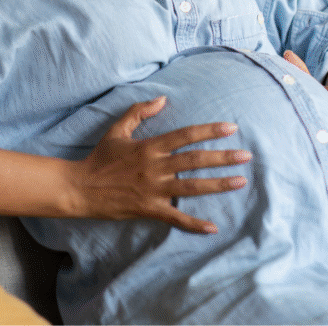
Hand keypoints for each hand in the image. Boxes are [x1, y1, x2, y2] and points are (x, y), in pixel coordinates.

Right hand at [68, 96, 250, 233]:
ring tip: (240, 181)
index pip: (186, 135)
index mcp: (150, 146)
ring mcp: (153, 189)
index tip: (231, 127)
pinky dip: (194, 224)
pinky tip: (213, 228)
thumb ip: (139, 112)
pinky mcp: (149, 208)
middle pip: (195, 159)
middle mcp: (155, 166)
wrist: (81, 187)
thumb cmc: (100, 159)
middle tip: (246, 156)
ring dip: (218, 184)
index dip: (210, 130)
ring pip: (192, 186)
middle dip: (223, 157)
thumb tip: (162, 98)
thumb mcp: (117, 130)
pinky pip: (175, 218)